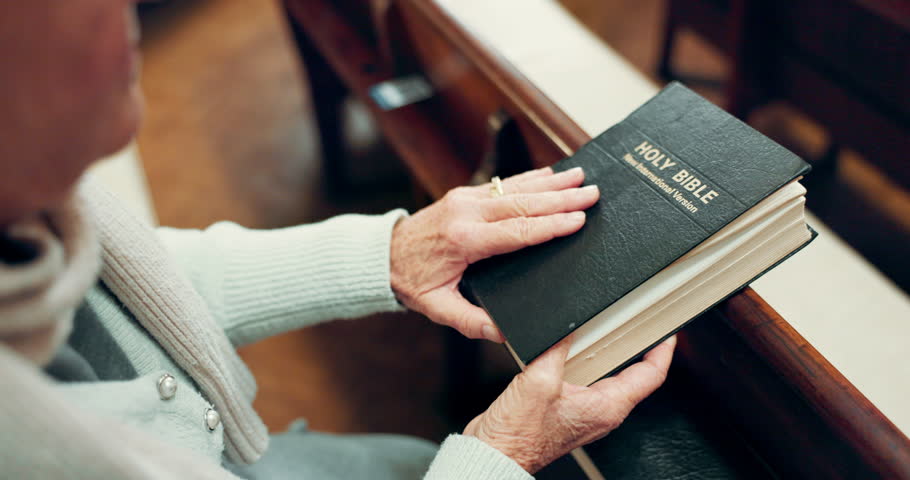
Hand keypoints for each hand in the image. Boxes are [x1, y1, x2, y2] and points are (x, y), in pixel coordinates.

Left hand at [389, 166, 598, 341]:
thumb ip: (471, 322)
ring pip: (515, 188)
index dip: (549, 226)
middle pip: (522, 204)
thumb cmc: (411, 281)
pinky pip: (503, 184)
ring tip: (581, 177)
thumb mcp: (438, 307)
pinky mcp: (465, 193)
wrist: (383, 255)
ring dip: (551, 183)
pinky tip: (551, 174)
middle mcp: (466, 213)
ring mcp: (465, 199)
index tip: (577, 221)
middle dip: (561, 199)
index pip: (516, 232)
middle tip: (593, 194)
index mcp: (464, 241)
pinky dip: (530, 178)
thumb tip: (504, 335)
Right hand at [463, 336, 675, 472]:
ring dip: (607, 352)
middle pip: (633, 374)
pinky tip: (569, 348)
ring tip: (607, 328)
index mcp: (607, 407)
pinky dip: (583, 361)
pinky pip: (586, 380)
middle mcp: (601, 412)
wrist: (495, 452)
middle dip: (637, 346)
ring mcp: (585, 412)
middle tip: (639, 320)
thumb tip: (567, 326)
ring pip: (608, 376)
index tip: (669, 332)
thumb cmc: (518, 433)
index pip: (650, 376)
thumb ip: (557, 348)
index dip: (663, 350)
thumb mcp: (539, 380)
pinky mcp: (568, 410)